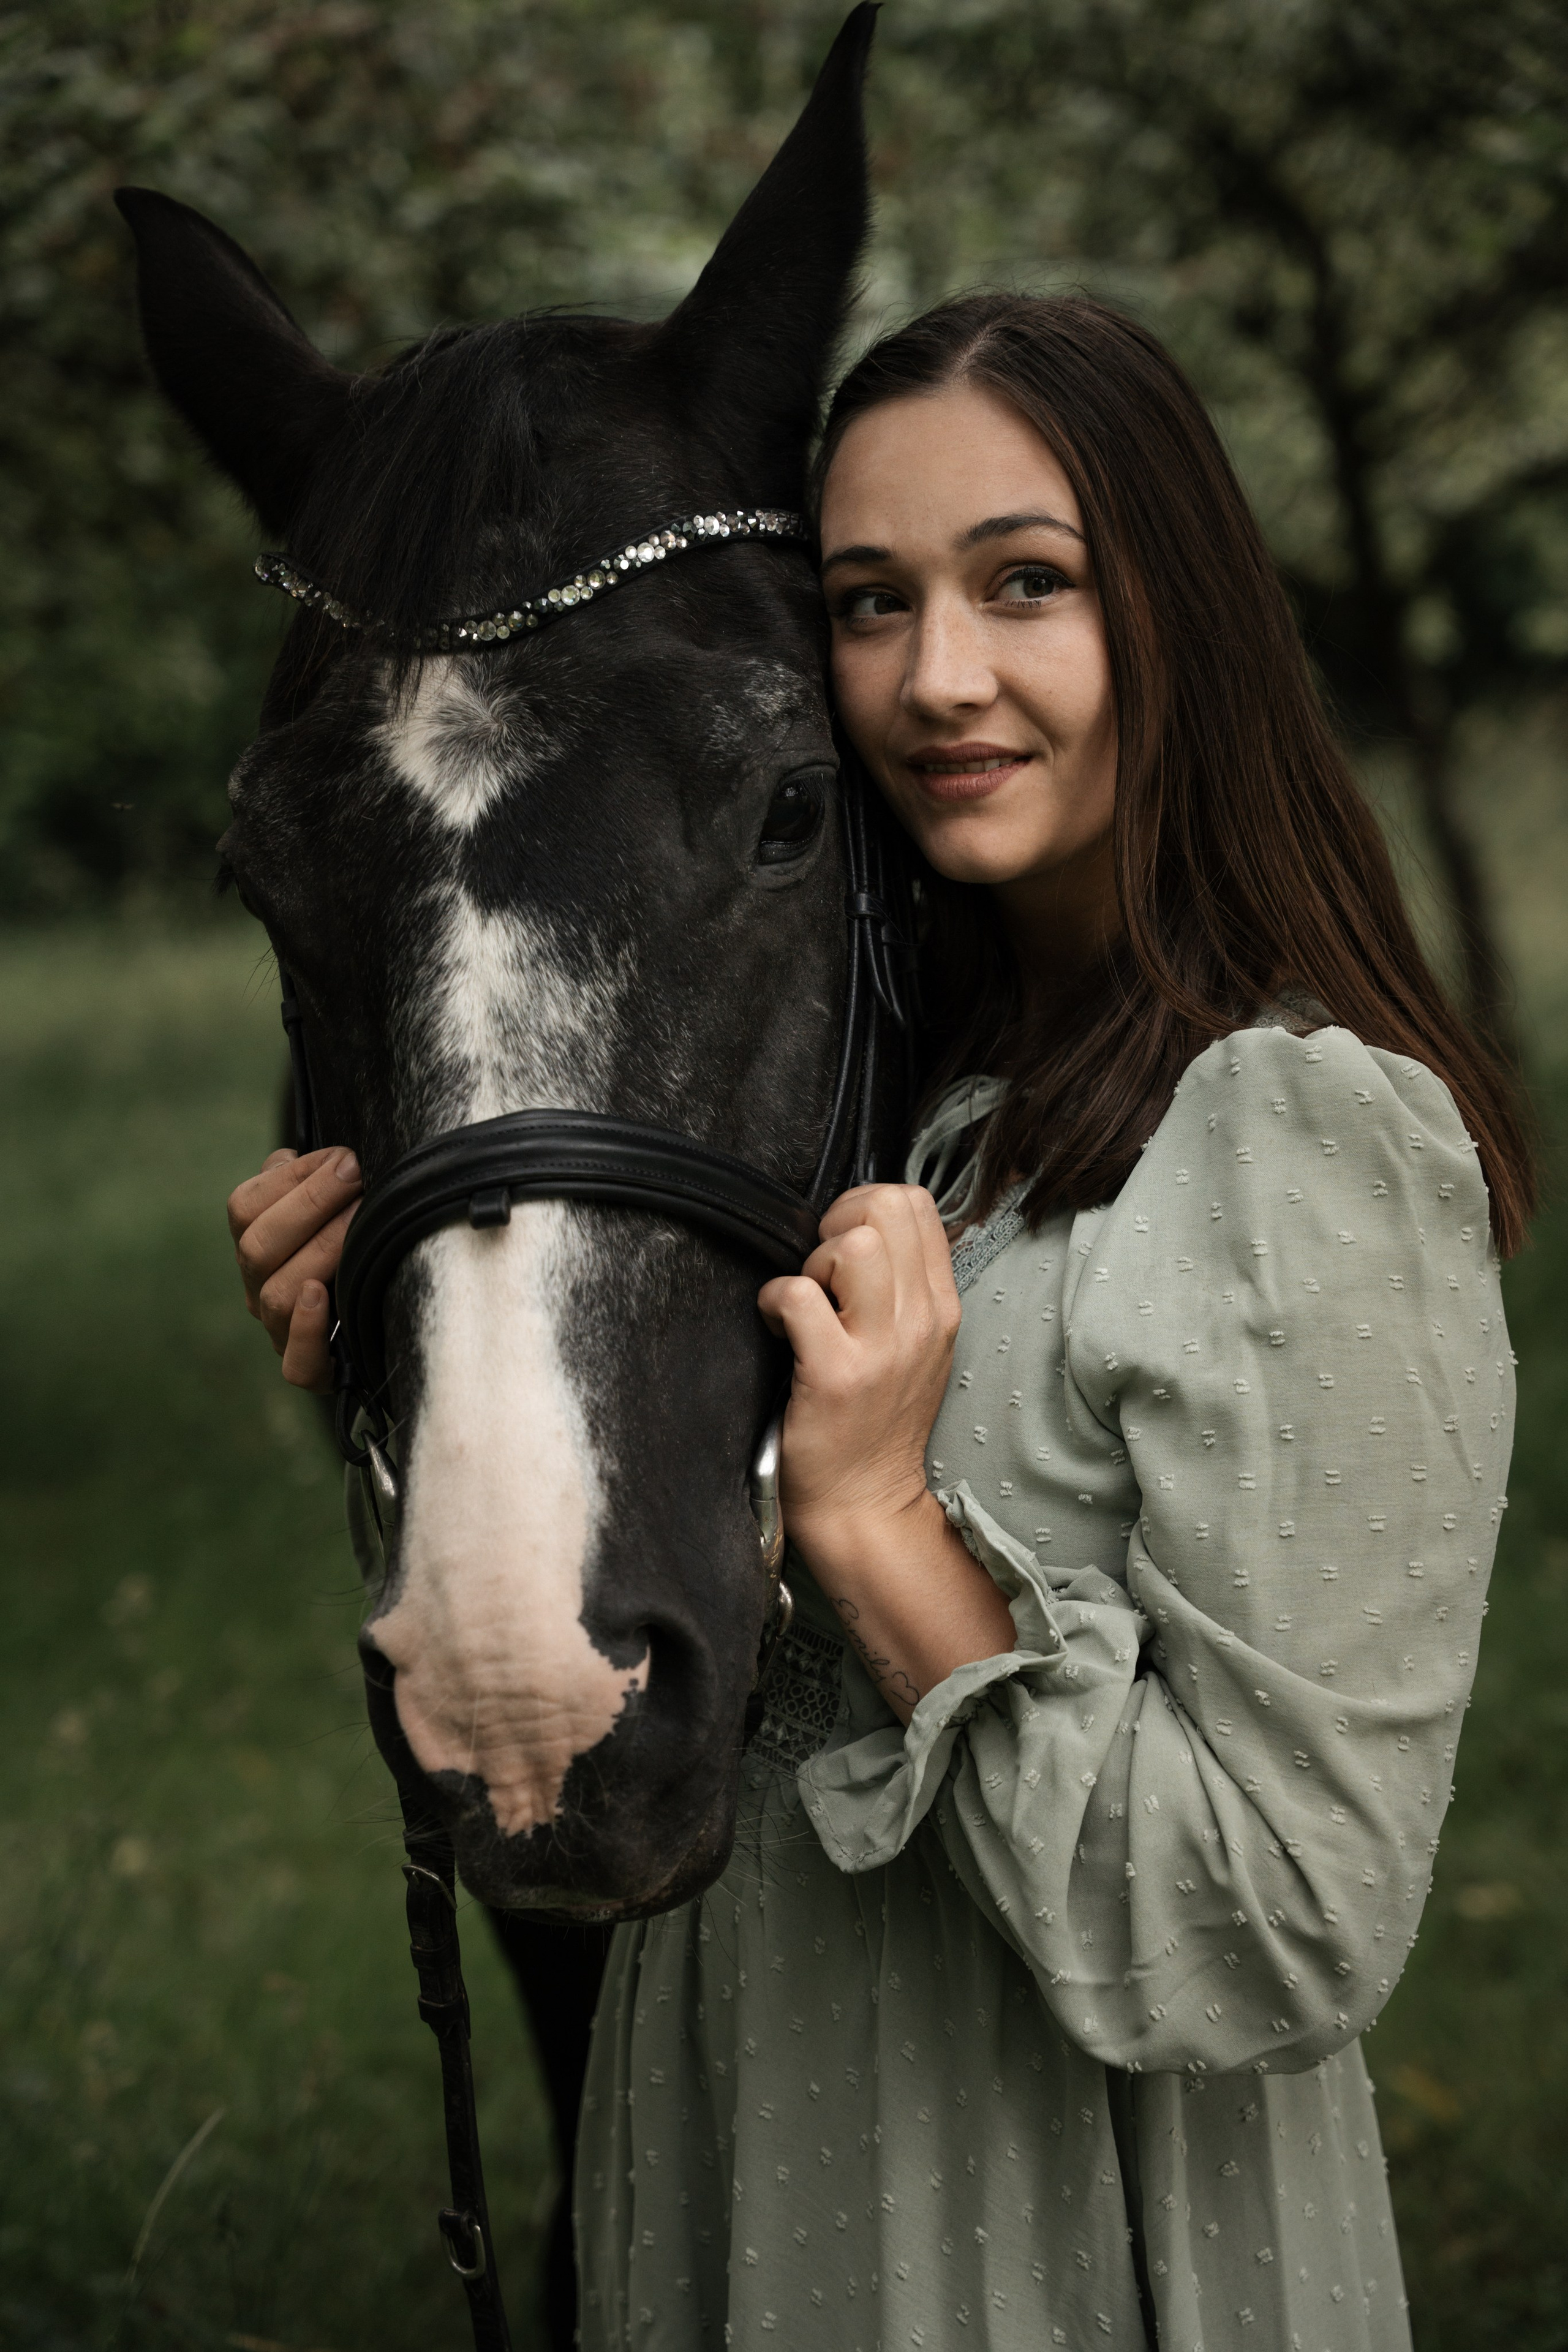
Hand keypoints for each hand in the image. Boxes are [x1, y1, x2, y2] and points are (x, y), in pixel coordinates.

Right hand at [227, 1145, 361, 1391]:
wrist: (381, 1321)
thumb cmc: (351, 1244)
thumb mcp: (325, 1206)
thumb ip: (302, 1177)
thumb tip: (294, 1156)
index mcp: (254, 1243)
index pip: (244, 1207)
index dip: (292, 1178)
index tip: (344, 1158)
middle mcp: (258, 1287)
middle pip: (257, 1247)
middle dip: (312, 1204)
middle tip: (358, 1178)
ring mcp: (279, 1330)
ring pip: (277, 1295)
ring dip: (322, 1251)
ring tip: (362, 1223)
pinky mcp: (312, 1370)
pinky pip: (296, 1363)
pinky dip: (306, 1330)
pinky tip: (321, 1297)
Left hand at [758, 1182, 961, 1544]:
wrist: (865, 1502)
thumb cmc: (877, 1419)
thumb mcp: (916, 1346)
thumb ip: (902, 1286)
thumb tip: (862, 1225)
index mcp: (941, 1307)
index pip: (917, 1204)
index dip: (864, 1206)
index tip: (839, 1246)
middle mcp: (922, 1321)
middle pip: (886, 1207)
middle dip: (838, 1224)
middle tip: (820, 1273)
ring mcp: (883, 1348)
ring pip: (852, 1244)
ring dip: (812, 1262)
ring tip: (807, 1303)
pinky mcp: (837, 1375)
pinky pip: (799, 1295)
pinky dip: (774, 1300)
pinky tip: (777, 1327)